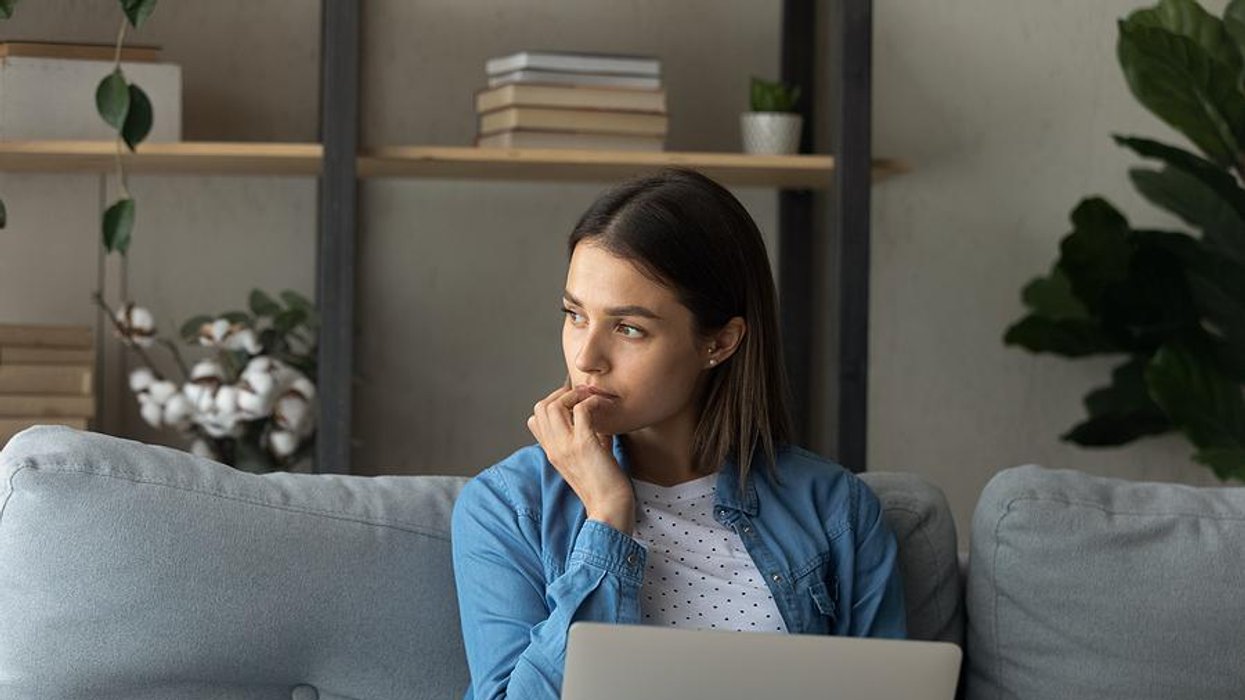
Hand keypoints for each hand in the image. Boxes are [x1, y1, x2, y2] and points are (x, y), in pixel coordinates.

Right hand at [527, 384, 634, 533]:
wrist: (609, 509)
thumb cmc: (604, 487)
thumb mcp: (587, 459)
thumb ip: (587, 439)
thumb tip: (599, 418)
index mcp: (552, 452)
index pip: (535, 419)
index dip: (551, 405)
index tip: (572, 404)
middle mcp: (554, 448)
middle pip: (539, 408)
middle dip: (560, 394)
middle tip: (581, 396)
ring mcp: (566, 447)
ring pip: (553, 405)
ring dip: (573, 395)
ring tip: (590, 399)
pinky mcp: (584, 445)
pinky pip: (581, 410)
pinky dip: (592, 402)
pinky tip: (603, 407)